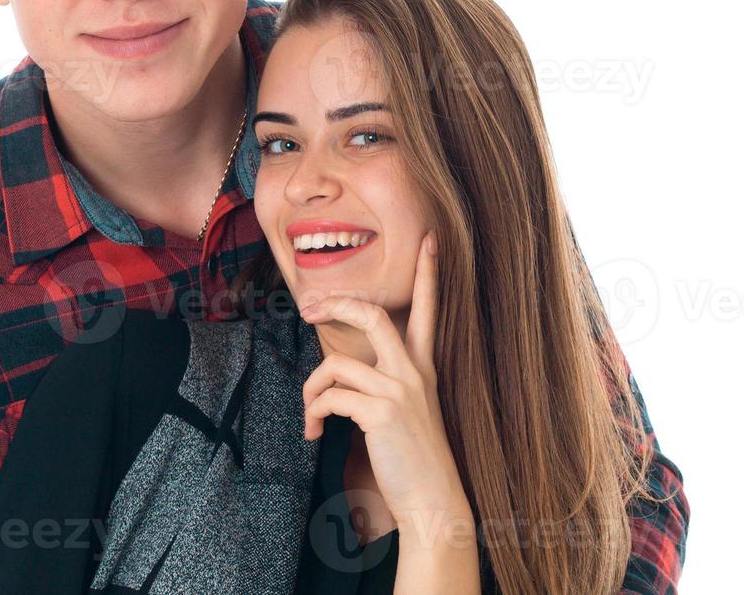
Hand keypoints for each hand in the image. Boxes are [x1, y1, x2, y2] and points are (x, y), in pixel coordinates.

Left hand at [299, 231, 468, 523]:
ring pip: (335, 362)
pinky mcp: (381, 412)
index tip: (430, 240)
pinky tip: (315, 433)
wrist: (434, 502)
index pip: (427, 311)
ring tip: (310, 416)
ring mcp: (399, 390)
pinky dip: (313, 412)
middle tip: (309, 306)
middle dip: (335, 303)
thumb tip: (338, 372)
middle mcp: (414, 372)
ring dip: (311, 389)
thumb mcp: (405, 411)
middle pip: (371, 314)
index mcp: (422, 369)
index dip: (429, 274)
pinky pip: (330, 396)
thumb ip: (382, 383)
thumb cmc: (413, 461)